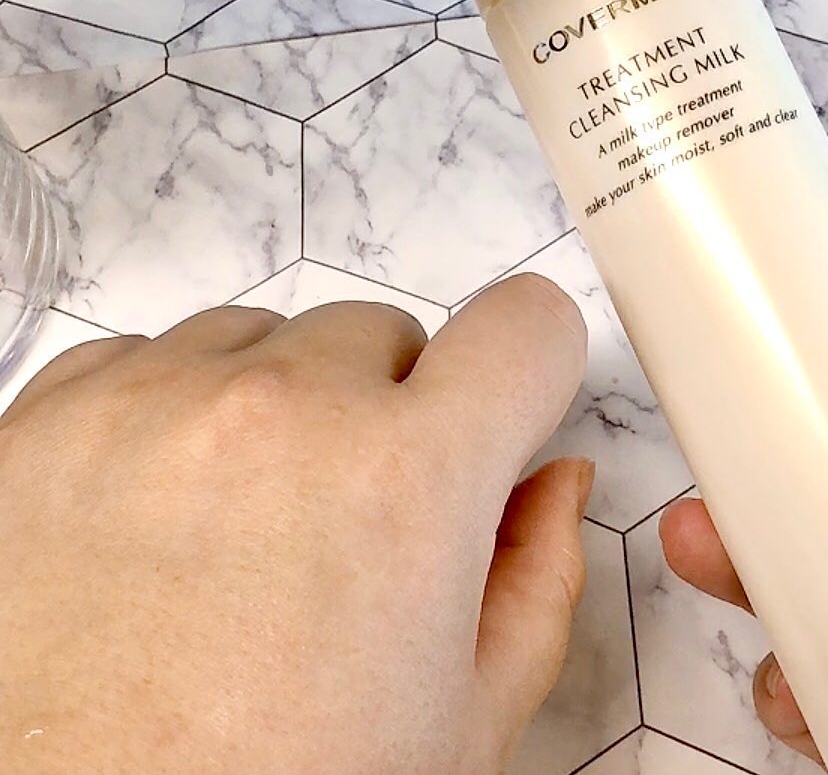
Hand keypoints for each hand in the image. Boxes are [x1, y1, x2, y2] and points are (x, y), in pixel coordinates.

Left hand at [0, 275, 591, 772]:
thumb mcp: (458, 726)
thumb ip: (538, 578)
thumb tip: (549, 481)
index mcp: (405, 482)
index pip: (527, 325)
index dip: (531, 370)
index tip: (505, 408)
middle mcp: (281, 412)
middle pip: (388, 334)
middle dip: (392, 413)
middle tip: (350, 526)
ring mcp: (154, 402)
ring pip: (271, 337)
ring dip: (281, 409)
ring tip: (243, 533)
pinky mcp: (52, 416)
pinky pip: (157, 356)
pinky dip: (180, 414)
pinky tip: (164, 521)